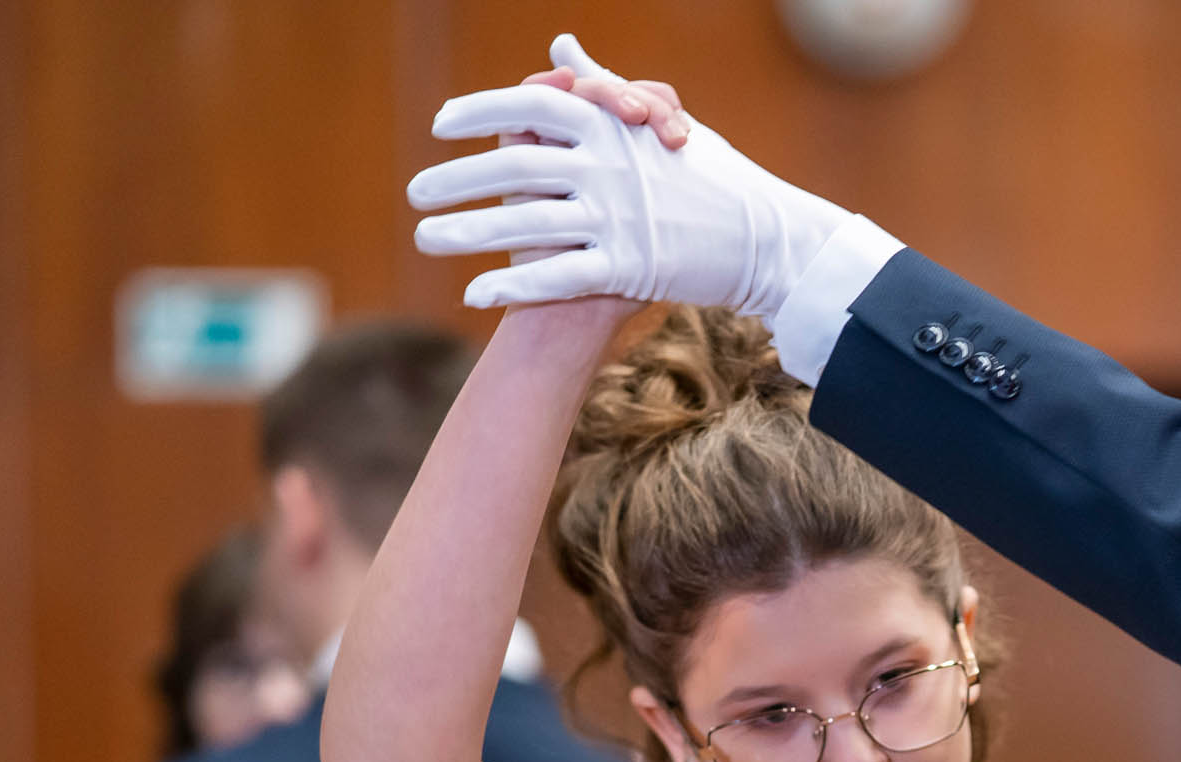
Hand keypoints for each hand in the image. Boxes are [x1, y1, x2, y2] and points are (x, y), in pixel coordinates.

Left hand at [409, 34, 841, 323]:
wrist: (766, 239)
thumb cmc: (713, 176)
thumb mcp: (656, 120)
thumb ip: (600, 87)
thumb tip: (560, 48)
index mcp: (610, 125)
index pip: (527, 107)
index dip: (477, 114)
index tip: (440, 125)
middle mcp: (607, 166)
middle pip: (512, 167)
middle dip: (456, 180)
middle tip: (414, 192)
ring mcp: (617, 218)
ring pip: (525, 224)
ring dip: (468, 232)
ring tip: (426, 239)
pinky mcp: (628, 267)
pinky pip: (558, 277)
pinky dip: (513, 287)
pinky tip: (474, 294)